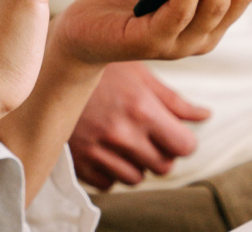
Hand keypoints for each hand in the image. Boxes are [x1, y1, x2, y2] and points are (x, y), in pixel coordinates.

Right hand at [67, 62, 210, 189]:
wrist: (46, 70)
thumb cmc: (98, 68)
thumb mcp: (136, 73)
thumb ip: (172, 99)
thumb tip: (204, 115)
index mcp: (140, 108)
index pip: (184, 146)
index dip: (182, 141)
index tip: (172, 132)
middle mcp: (121, 133)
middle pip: (162, 166)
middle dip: (160, 153)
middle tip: (145, 134)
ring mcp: (98, 150)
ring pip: (136, 178)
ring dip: (135, 163)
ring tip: (122, 138)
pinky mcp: (79, 162)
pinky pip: (109, 183)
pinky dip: (110, 170)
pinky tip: (103, 146)